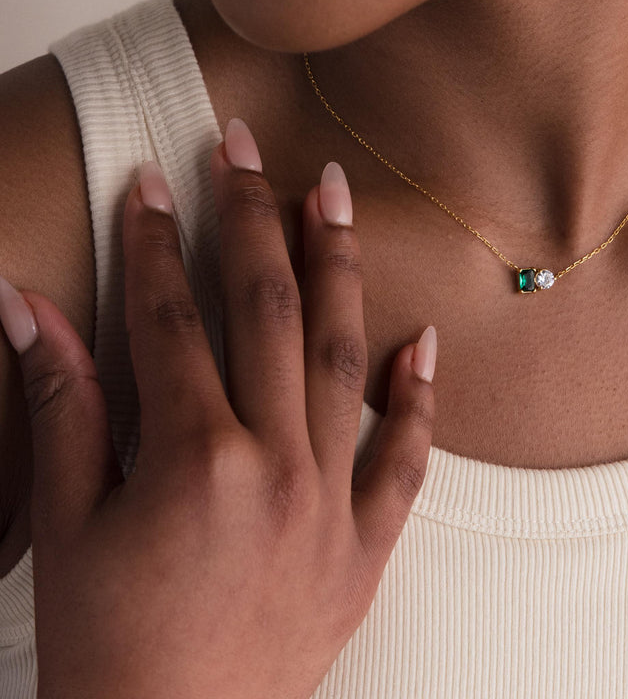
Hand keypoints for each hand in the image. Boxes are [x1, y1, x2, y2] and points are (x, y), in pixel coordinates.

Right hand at [1, 118, 435, 698]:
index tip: (152, 179)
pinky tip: (422, 338)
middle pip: (266, 309)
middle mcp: (276, 465)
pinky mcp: (367, 543)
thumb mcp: (70, 524)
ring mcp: (332, 501)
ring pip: (341, 355)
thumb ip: (64, 405)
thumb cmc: (107, 648)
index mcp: (194, 459)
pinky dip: (418, 397)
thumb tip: (25, 304)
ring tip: (332, 194)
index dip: (155, 240)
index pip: (172, 317)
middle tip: (245, 145)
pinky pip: (406, 458)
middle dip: (251, 216)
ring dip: (337, 266)